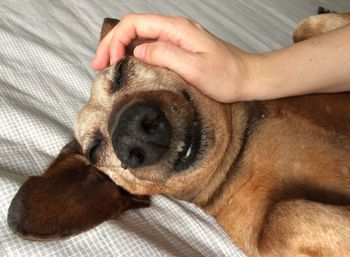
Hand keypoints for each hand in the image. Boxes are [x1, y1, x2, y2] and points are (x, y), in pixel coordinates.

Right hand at [91, 14, 254, 102]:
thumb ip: (165, 56)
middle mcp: (175, 30)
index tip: (107, 61)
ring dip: (120, 50)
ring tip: (107, 67)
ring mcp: (177, 39)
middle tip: (98, 65)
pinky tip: (128, 67)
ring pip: (140, 38)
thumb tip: (137, 52)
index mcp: (176, 29)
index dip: (116, 40)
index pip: (135, 24)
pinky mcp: (180, 50)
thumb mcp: (195, 68)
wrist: (248, 78)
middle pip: (134, 28)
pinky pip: (151, 48)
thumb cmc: (226, 76)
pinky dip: (134, 56)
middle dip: (112, 44)